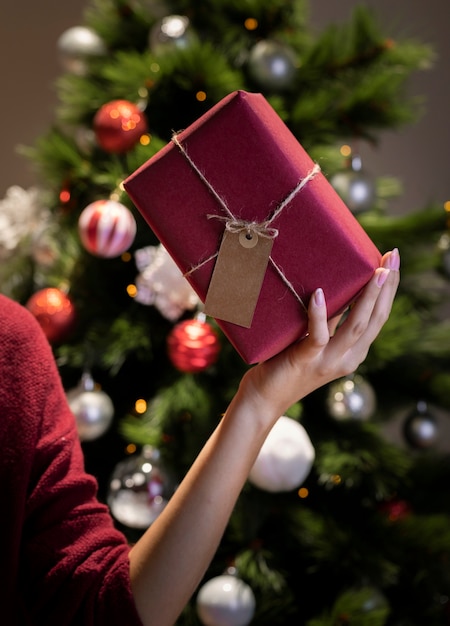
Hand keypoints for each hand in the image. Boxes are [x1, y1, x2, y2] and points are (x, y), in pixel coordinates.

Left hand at [237, 249, 399, 422]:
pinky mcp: (306, 361)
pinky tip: (320, 293)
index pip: (379, 317)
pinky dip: (320, 314)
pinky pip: (318, 336)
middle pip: (375, 319)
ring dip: (368, 297)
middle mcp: (348, 358)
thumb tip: (335, 285)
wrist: (266, 396)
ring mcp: (328, 361)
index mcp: (354, 351)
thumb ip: (330, 321)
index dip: (390, 290)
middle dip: (387, 287)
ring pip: (356, 327)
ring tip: (376, 271)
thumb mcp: (315, 339)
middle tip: (392, 257)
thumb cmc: (287, 361)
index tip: (393, 261)